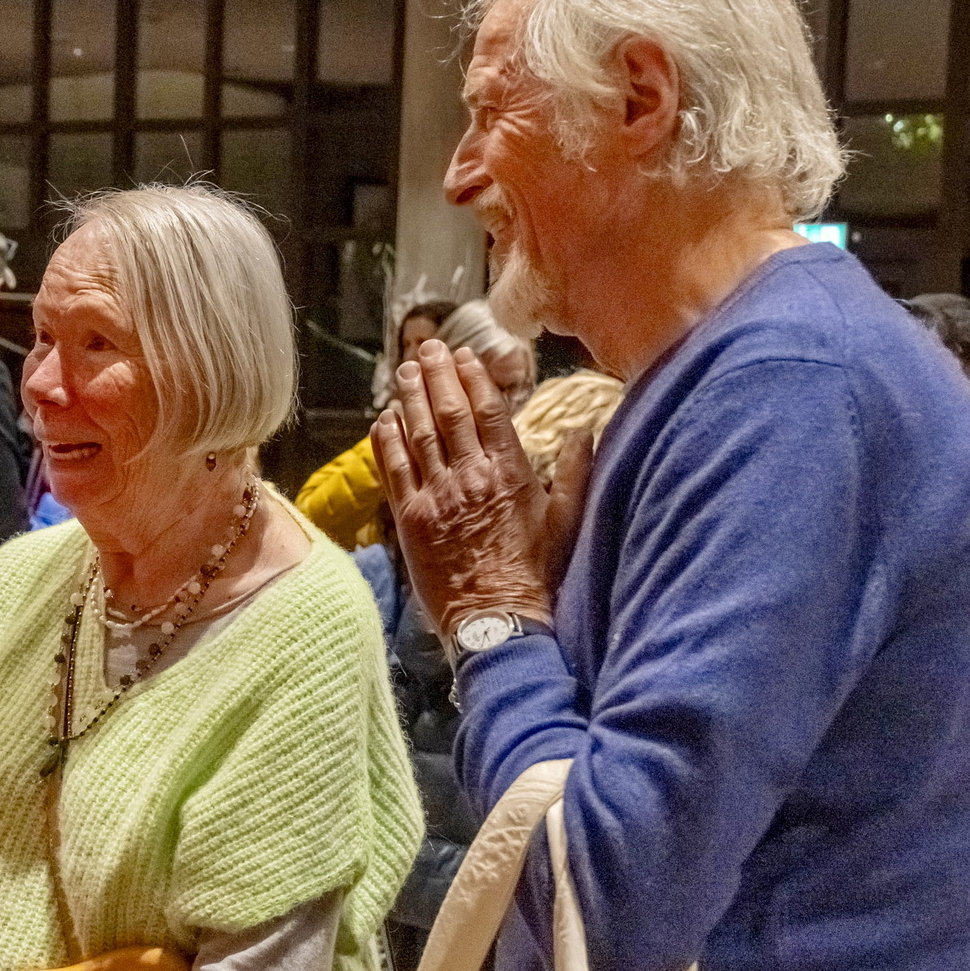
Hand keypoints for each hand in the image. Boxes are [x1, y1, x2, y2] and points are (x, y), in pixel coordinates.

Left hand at [372, 339, 592, 641]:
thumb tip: (586, 428)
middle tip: (428, 348)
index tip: (464, 356)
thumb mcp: (568, 521)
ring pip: (419, 434)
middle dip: (438, 376)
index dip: (473, 379)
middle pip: (449, 414)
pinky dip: (387, 440)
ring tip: (406, 371)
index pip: (489, 412)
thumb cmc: (537, 577)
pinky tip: (383, 417)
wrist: (498, 622)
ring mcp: (437, 497)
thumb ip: (577, 471)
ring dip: (410, 398)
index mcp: (511, 473)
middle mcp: (471, 478)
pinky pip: (394, 469)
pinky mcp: (411, 519)